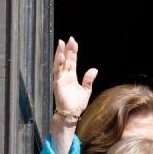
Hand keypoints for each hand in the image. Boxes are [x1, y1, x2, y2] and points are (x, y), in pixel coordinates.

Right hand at [49, 37, 96, 153]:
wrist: (71, 114)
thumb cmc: (77, 104)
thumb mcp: (86, 90)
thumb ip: (89, 79)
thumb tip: (94, 69)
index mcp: (71, 76)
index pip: (72, 61)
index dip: (73, 52)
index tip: (74, 42)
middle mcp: (65, 76)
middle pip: (65, 60)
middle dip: (67, 50)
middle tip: (69, 39)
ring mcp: (60, 80)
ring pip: (59, 64)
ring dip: (60, 54)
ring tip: (62, 44)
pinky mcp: (57, 85)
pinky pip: (57, 73)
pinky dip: (59, 66)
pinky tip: (61, 58)